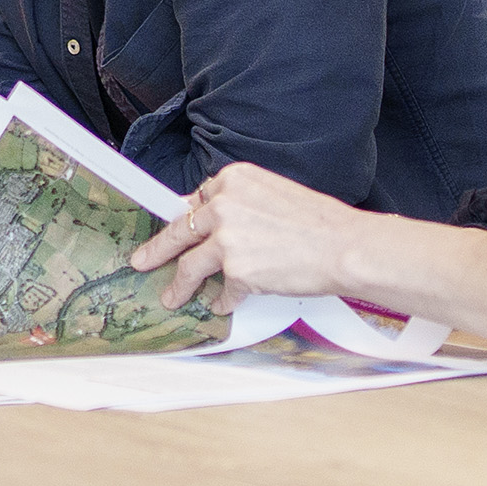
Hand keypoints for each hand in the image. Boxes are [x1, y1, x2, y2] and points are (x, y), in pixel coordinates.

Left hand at [127, 163, 356, 311]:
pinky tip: (224, 305)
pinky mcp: (236, 271)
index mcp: (234, 180)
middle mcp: (225, 205)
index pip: (196, 200)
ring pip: (190, 265)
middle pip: (180, 230)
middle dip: (157, 249)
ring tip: (172, 297)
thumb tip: (217, 223)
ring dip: (179, 285)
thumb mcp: (274, 195)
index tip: (170, 228)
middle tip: (141, 260)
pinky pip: (221, 291)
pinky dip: (222, 301)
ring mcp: (228, 239)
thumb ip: (241, 204)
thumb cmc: (320, 223)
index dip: (182, 218)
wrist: (345, 247)